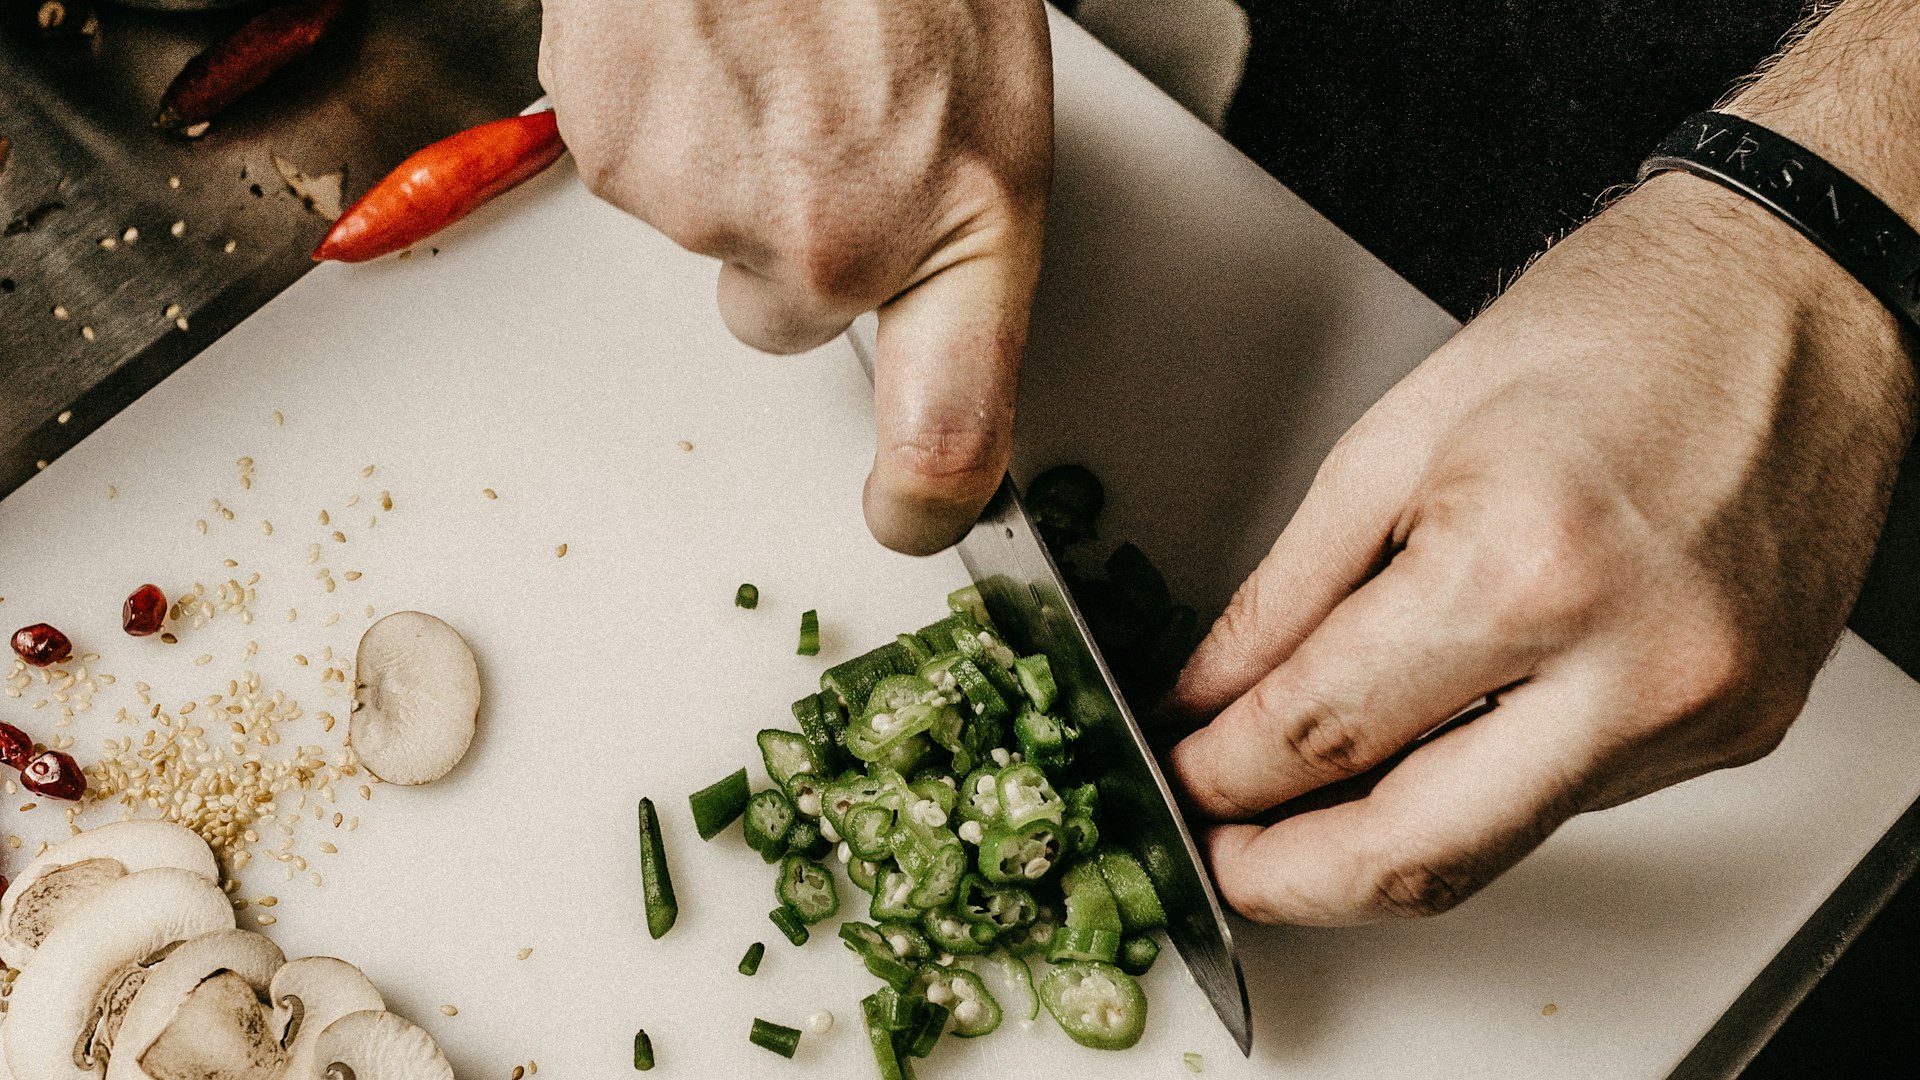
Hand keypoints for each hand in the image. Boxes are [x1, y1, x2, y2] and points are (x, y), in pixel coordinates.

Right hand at [538, 0, 1052, 553]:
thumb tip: (910, 312)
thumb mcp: (989, 95)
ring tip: (767, 46)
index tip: (905, 516)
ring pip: (704, 232)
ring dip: (727, 158)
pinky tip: (705, 36)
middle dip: (794, 238)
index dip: (926, 500)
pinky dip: (660, 113)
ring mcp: (712, 203)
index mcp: (962, 221)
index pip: (954, 432)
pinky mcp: (613, 151)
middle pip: (782, 316)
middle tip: (822, 118)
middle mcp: (833, 241)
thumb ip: (949, 228)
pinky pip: (633, 167)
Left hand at [1164, 173, 1917, 924]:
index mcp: (1525, 566)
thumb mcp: (1397, 436)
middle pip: (1416, 854)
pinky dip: (1477, 792)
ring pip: (1495, 848)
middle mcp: (1631, 664)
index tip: (1181, 777)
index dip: (1222, 774)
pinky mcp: (1740, 729)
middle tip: (1220, 855)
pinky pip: (1571, 801)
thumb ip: (1286, 591)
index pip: (1325, 732)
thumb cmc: (1616, 325)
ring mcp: (1699, 711)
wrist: (1799, 294)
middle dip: (1289, 880)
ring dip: (1379, 848)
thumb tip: (1210, 695)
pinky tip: (1428, 751)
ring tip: (1298, 811)